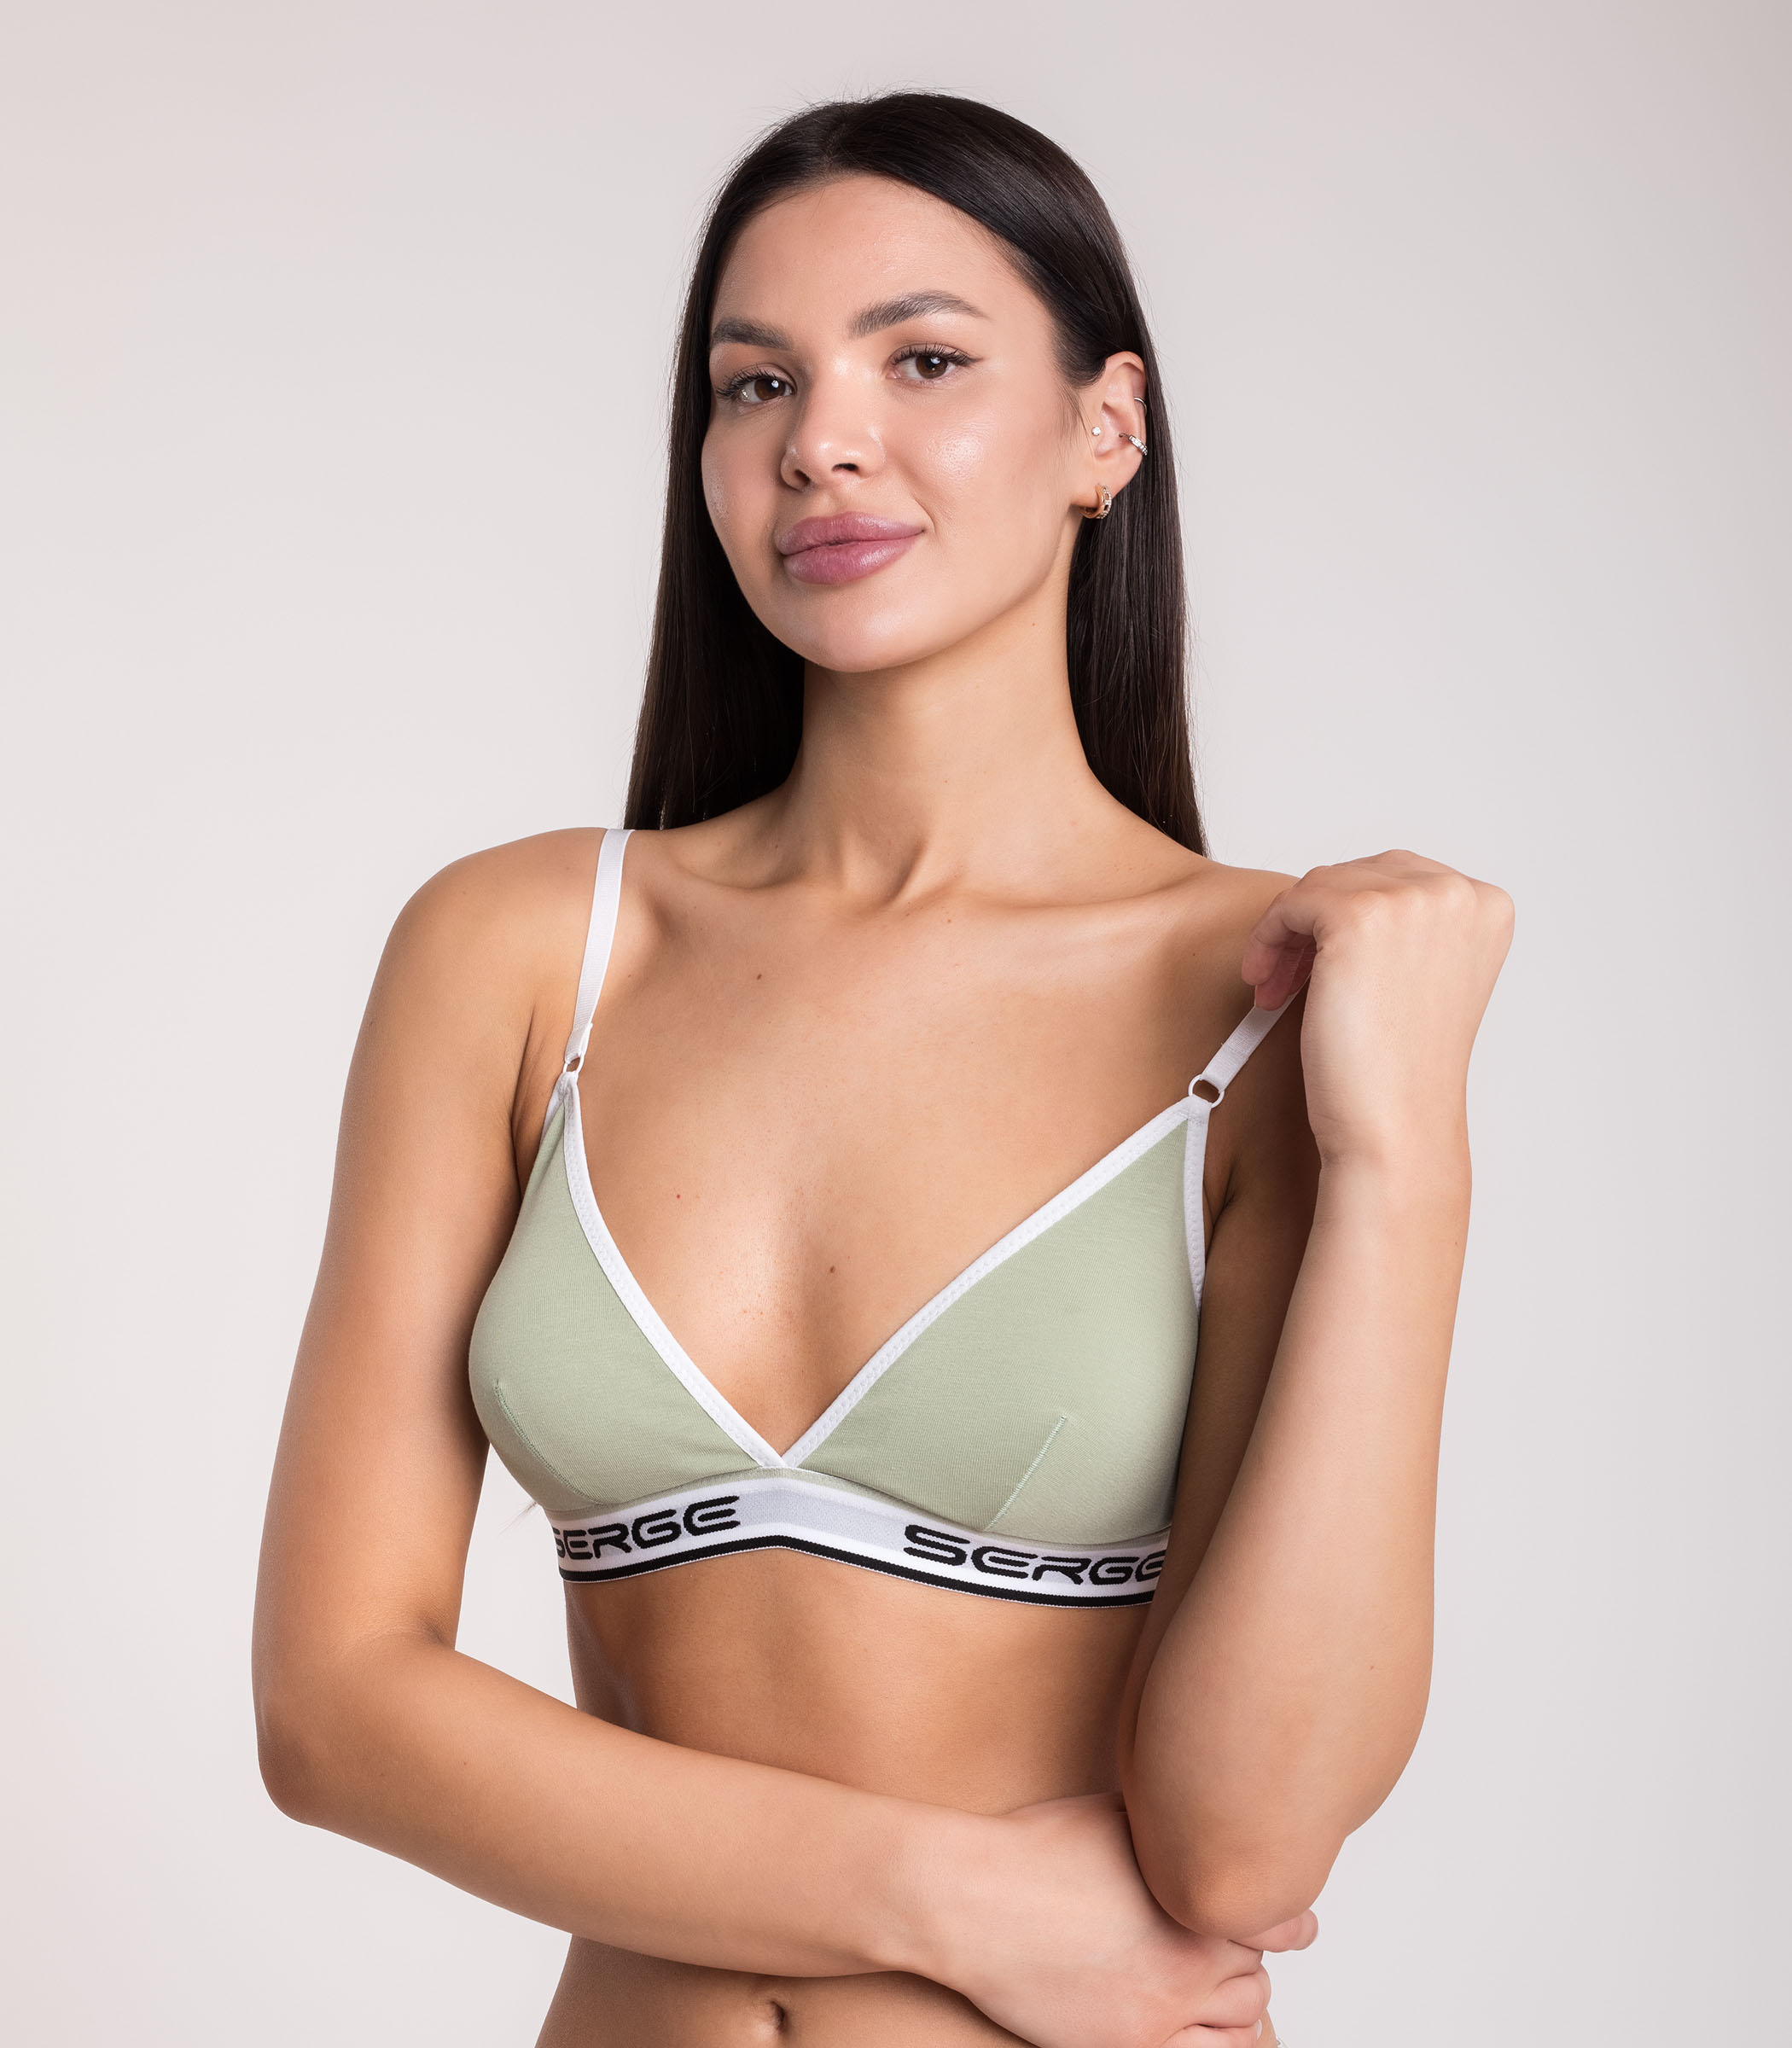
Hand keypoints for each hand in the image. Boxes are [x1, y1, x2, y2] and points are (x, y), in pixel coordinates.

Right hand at [933, 1793, 1316, 2047]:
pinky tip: (1208, 2028)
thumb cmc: (1034, 1851)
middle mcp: (1190, 1961)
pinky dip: (1220, 2043)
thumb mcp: (1117, 1813)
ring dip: (1237, 1998)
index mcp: (1194, 1899)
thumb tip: (1201, 1814)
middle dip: (1246, 1953)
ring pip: (1242, 2017)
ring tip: (1218, 1982)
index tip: (1288, 1920)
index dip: (1285, 1919)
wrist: (974, 1902)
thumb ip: (1171, 1825)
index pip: (1281, 1922)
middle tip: (1228, 1942)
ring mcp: (1162, 2012)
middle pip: (1257, 1969)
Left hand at [1241, 850, 1512, 1167]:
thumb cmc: (1401, 1070)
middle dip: (1315, 925)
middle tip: (1287, 980)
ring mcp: (1413, 899)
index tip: (1321, 965)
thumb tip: (1351, 892)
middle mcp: (1459, 893)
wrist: (1394, 1128)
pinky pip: (1290, 903)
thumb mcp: (1424, 979)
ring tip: (1276, 987)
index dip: (1348, 917)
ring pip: (1319, 887)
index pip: (1396, 877)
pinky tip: (1264, 984)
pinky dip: (1268, 939)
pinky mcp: (1358, 915)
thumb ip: (1410, 927)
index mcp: (1487, 906)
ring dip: (1287, 935)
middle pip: (1356, 874)